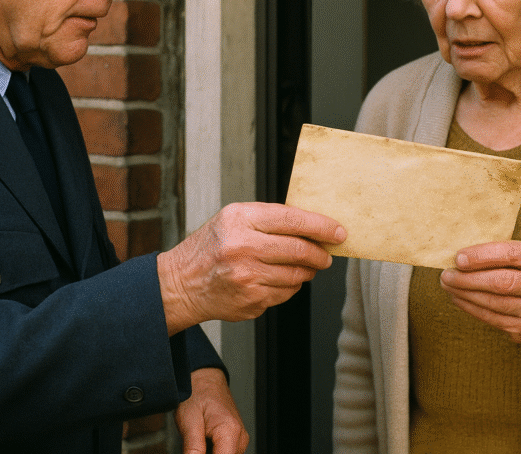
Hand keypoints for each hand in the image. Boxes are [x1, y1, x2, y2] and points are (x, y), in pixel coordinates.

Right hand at [158, 203, 344, 333]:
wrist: (181, 283)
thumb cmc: (211, 247)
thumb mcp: (233, 220)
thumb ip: (269, 219)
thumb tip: (314, 226)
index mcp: (239, 219)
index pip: (292, 220)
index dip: (321, 226)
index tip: (339, 232)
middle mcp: (242, 247)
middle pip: (300, 250)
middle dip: (321, 253)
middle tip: (327, 255)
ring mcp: (247, 277)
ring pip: (297, 275)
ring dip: (307, 271)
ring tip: (302, 266)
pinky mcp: (251, 300)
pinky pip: (286, 293)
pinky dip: (290, 286)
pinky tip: (277, 279)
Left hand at [175, 368, 247, 453]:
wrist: (204, 378)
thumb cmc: (197, 393)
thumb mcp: (189, 422)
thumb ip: (193, 449)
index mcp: (230, 432)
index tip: (195, 452)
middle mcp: (240, 437)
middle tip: (194, 445)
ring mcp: (239, 438)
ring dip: (210, 453)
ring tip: (198, 441)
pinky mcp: (235, 438)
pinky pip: (226, 452)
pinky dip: (214, 451)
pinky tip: (203, 443)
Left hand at [439, 240, 520, 358]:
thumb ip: (506, 254)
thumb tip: (462, 254)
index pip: (516, 254)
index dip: (484, 255)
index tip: (459, 257)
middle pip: (503, 282)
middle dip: (469, 277)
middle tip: (446, 273)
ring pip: (493, 302)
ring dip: (464, 292)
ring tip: (448, 283)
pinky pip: (490, 317)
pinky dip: (470, 306)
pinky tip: (458, 297)